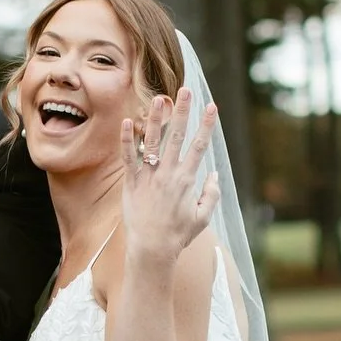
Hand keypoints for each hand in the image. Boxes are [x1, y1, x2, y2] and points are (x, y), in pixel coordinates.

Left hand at [120, 89, 219, 266]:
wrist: (152, 249)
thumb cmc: (178, 236)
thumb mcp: (202, 217)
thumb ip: (211, 194)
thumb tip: (214, 175)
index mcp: (187, 180)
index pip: (199, 146)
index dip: (206, 125)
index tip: (212, 106)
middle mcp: (169, 174)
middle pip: (178, 136)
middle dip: (183, 111)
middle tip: (186, 90)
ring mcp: (150, 177)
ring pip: (153, 142)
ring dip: (157, 118)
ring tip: (159, 98)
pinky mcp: (132, 183)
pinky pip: (129, 158)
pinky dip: (127, 140)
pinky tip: (127, 121)